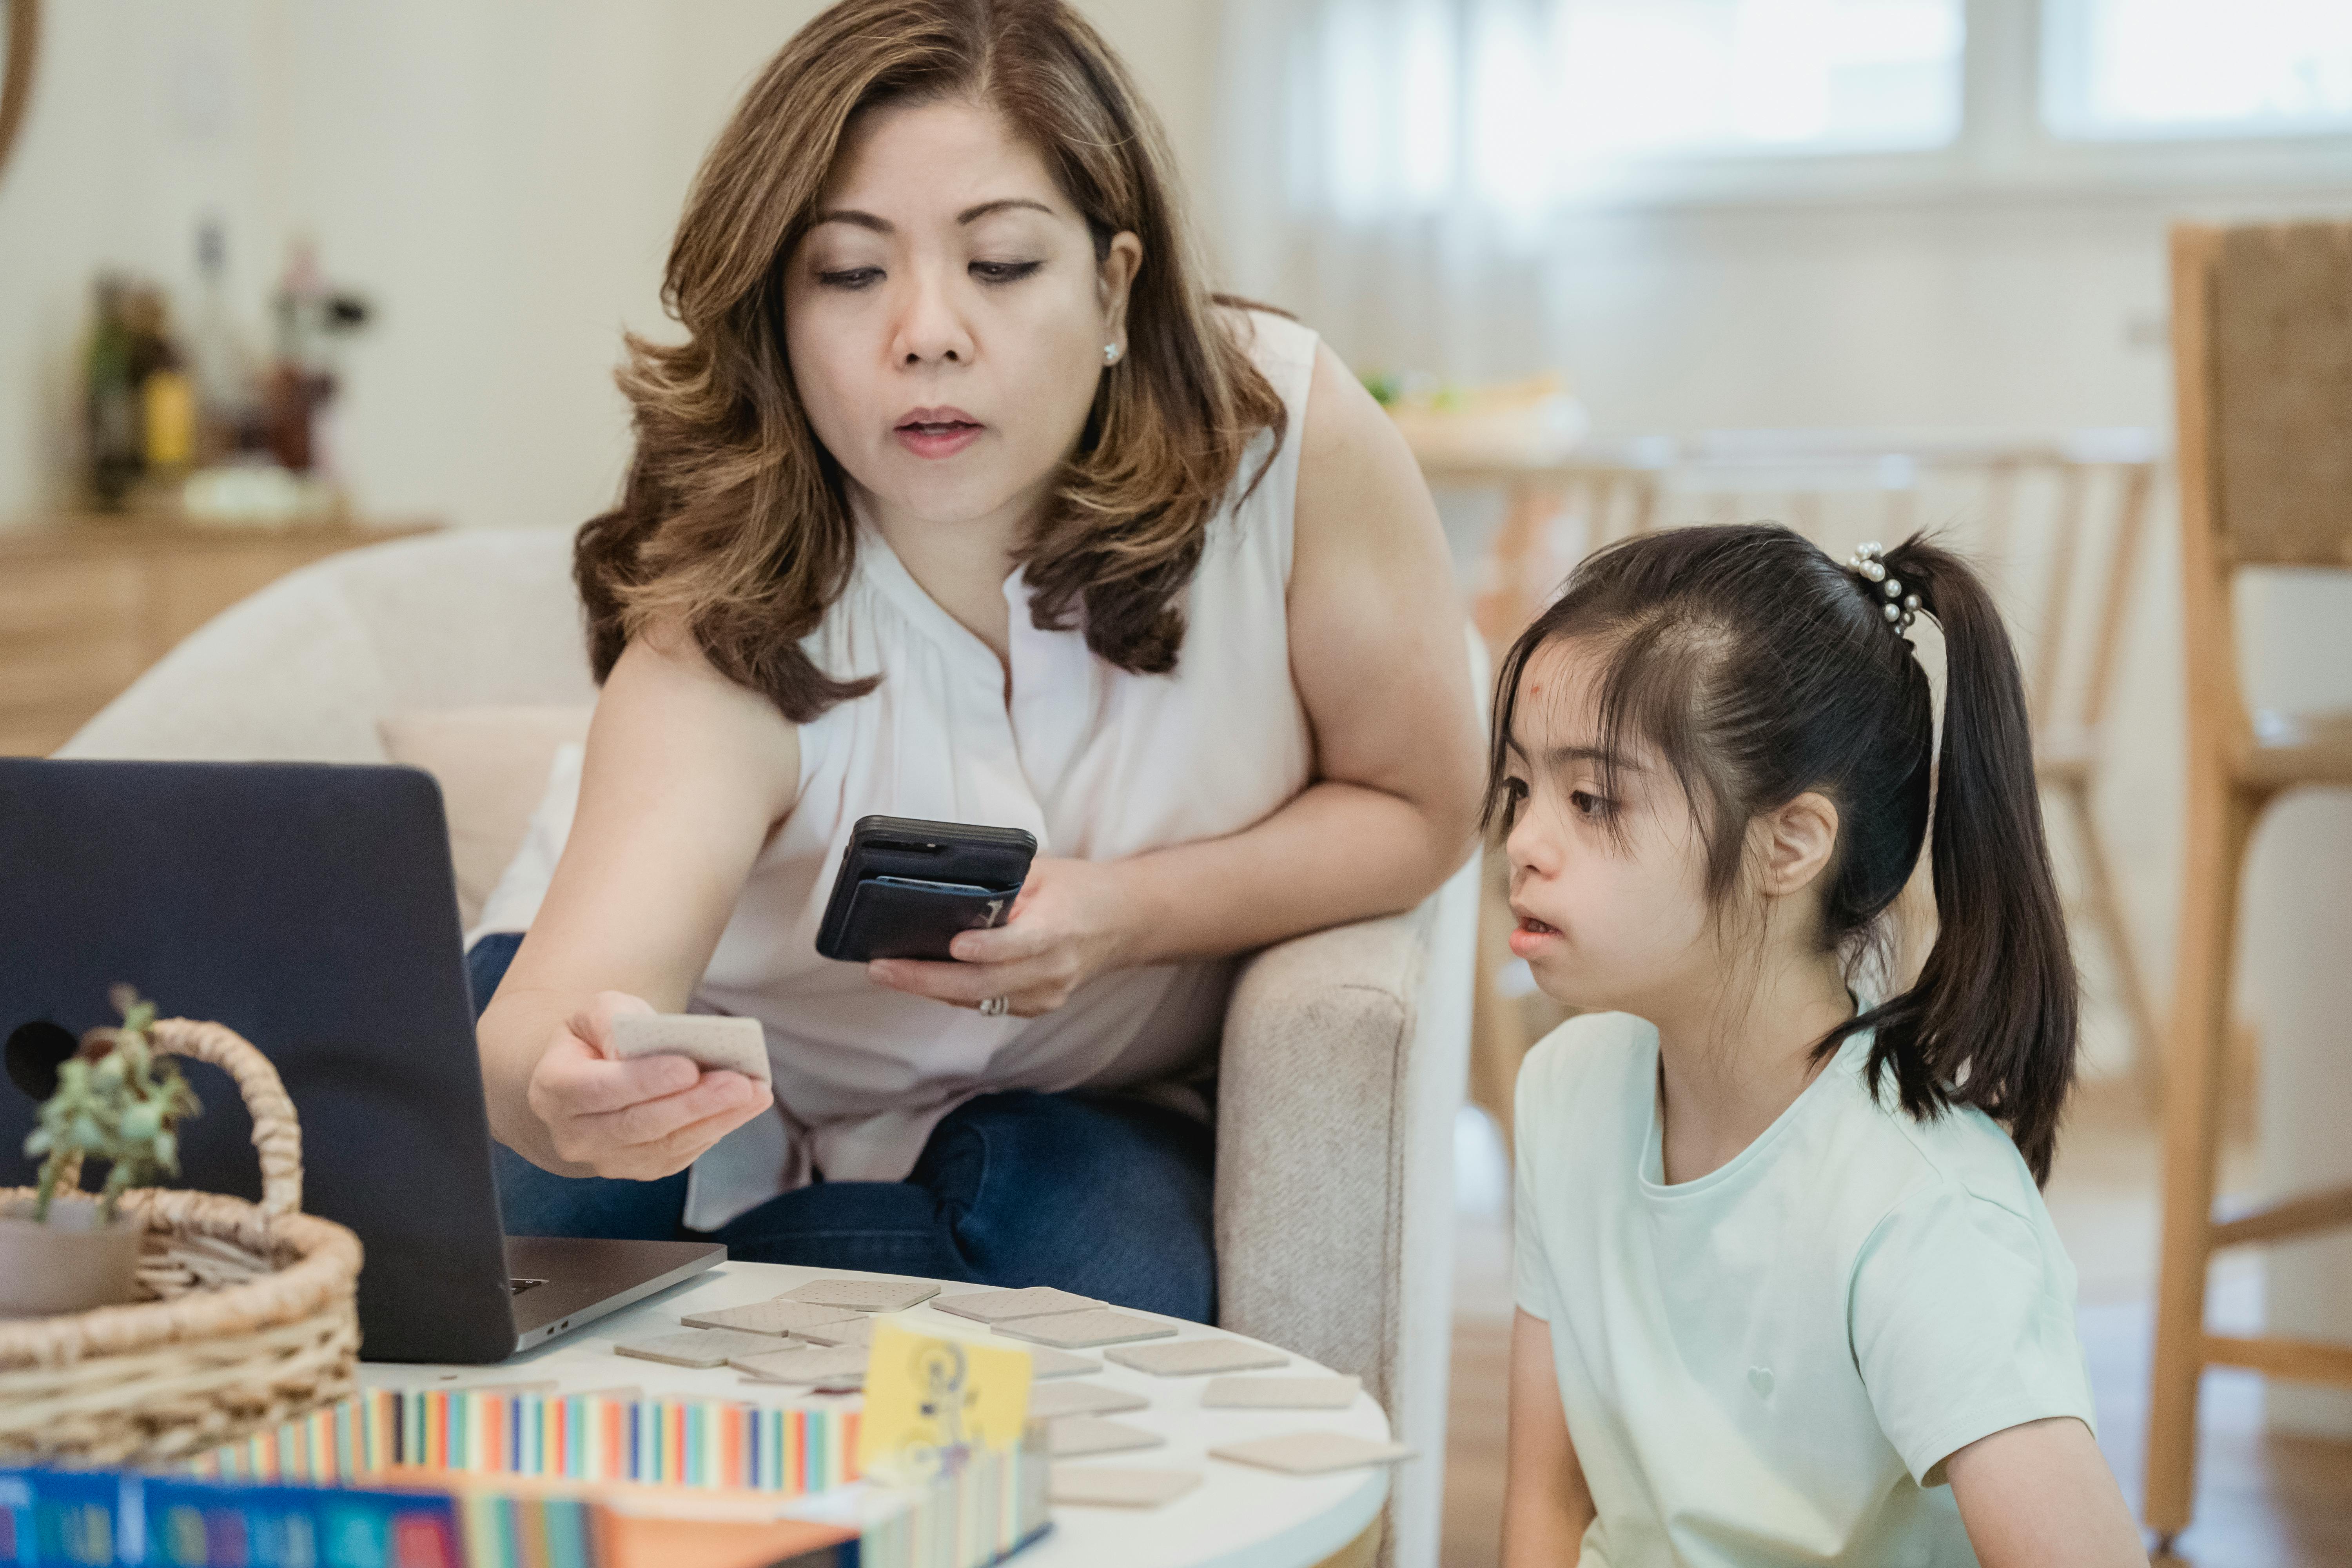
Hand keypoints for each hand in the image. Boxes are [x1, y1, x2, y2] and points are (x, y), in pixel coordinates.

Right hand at [523, 991, 772, 1179]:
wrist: (594, 1072)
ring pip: (664, 1147)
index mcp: (553, 1089)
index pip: (599, 1090)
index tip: (689, 1068)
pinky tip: (742, 1109)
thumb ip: (611, 1020)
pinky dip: (713, 1132)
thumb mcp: (598, 1012)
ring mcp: (604, 1159)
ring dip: (715, 1121)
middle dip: (694, 1104)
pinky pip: (678, 1156)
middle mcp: (573, 1134)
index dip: (645, 1081)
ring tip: (755, 1094)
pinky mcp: (637, 1169)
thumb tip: (635, 1046)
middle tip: (740, 1084)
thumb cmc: (599, 1037)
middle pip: (638, 1125)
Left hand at [867, 856, 1132, 1017]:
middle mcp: (1053, 969)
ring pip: (980, 1000)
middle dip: (927, 979)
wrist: (1125, 921)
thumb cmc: (1079, 889)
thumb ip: (1002, 884)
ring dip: (931, 988)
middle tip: (883, 969)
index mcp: (1058, 929)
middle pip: (985, 984)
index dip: (986, 948)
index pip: (1019, 945)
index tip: (952, 944)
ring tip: (889, 972)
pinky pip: (987, 1005)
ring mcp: (1046, 995)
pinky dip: (954, 993)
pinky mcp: (1039, 1006)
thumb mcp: (1044, 872)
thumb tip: (945, 888)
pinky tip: (923, 979)